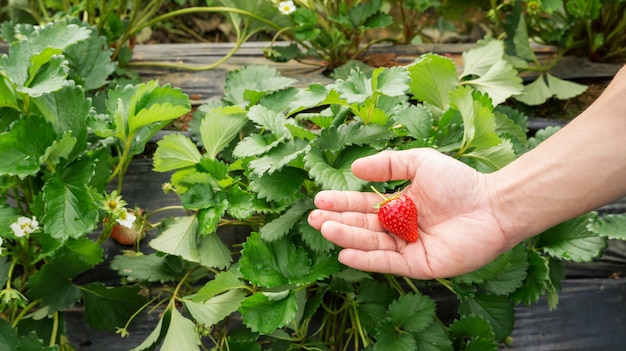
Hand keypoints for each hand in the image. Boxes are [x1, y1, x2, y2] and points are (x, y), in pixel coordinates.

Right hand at [308, 148, 513, 278]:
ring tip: (325, 229)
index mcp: (400, 205)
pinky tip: (345, 254)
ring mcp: (409, 247)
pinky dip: (366, 260)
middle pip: (363, 227)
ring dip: (347, 238)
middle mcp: (401, 228)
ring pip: (371, 244)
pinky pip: (388, 263)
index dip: (341, 203)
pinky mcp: (420, 265)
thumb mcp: (419, 162)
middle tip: (313, 218)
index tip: (319, 200)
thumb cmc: (460, 182)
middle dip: (337, 222)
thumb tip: (355, 169)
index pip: (363, 206)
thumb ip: (389, 164)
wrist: (492, 205)